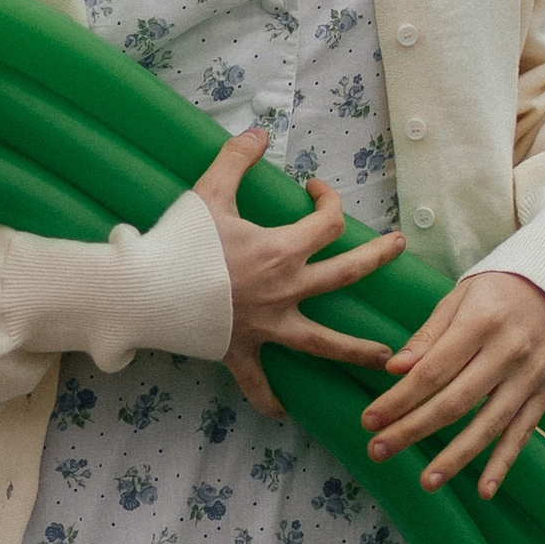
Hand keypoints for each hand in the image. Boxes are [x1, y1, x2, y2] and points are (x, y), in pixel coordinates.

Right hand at [195, 132, 405, 421]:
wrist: (146, 290)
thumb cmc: (180, 240)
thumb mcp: (209, 191)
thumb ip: (237, 159)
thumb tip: (260, 132)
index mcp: (282, 250)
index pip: (327, 223)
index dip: (330, 200)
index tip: (316, 189)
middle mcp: (285, 290)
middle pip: (344, 275)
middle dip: (375, 259)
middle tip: (398, 248)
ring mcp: (266, 326)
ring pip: (323, 342)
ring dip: (357, 350)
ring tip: (388, 359)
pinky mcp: (240, 351)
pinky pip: (258, 382)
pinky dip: (268, 399)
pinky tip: (282, 412)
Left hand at [361, 270, 544, 497]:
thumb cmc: (497, 291)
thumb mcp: (460, 298)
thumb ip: (428, 335)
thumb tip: (395, 369)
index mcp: (481, 323)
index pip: (432, 371)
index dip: (398, 399)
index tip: (369, 420)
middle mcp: (508, 352)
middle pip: (454, 402)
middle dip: (413, 430)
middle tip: (379, 451)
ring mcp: (530, 376)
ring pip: (488, 425)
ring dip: (455, 457)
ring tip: (425, 481)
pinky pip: (522, 434)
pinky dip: (503, 463)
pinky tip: (484, 490)